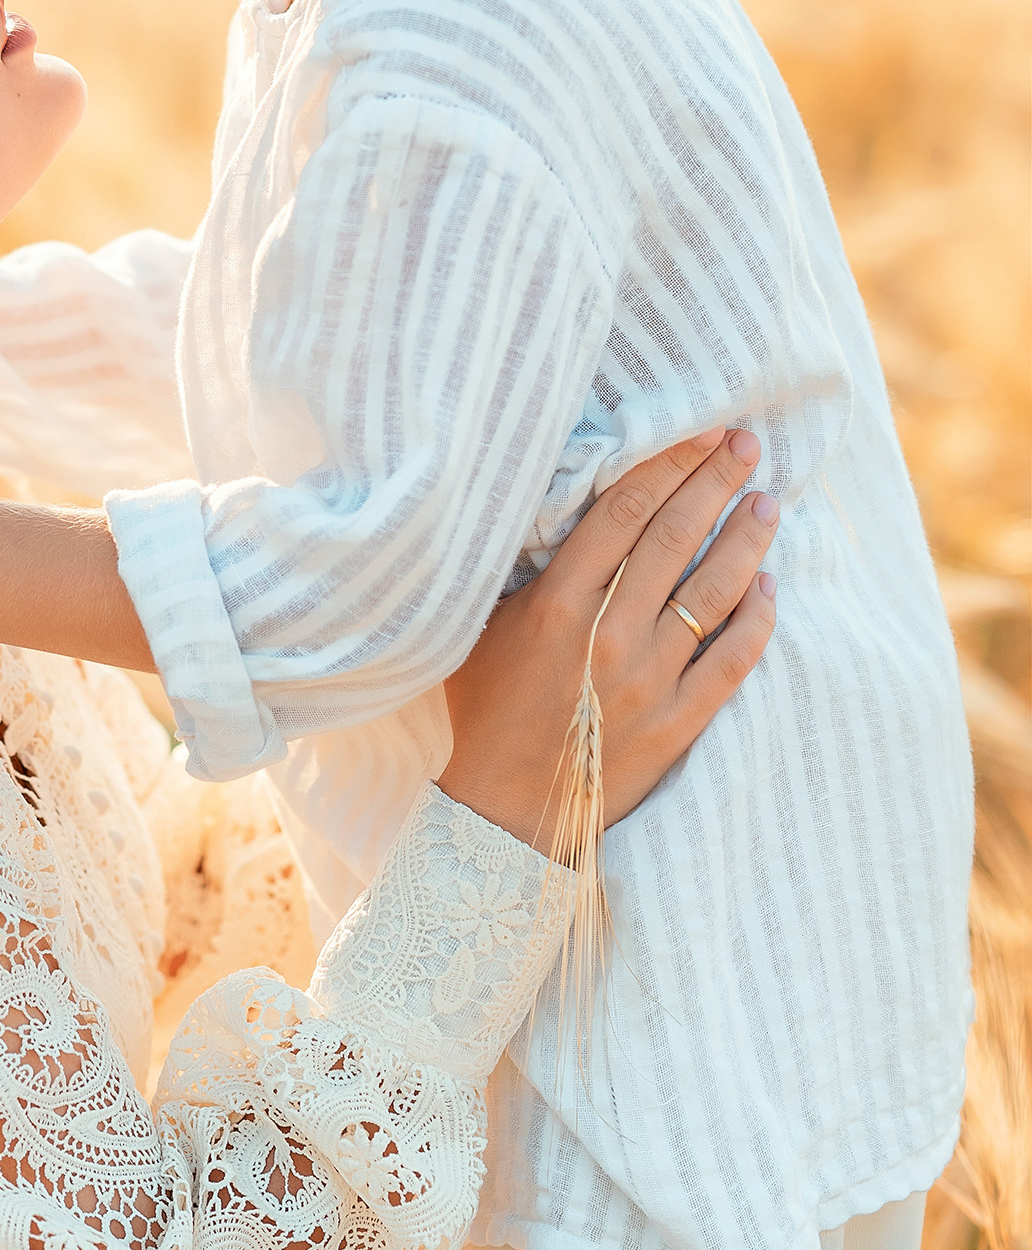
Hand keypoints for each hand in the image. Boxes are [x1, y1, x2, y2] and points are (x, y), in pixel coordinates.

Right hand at [439, 429, 777, 854]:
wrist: (502, 815)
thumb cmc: (483, 714)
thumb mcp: (480, 630)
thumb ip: (523, 574)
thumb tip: (560, 510)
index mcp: (556, 604)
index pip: (625, 512)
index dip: (669, 465)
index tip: (703, 434)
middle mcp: (608, 635)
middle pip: (675, 537)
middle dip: (716, 482)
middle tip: (749, 446)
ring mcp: (648, 680)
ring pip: (714, 591)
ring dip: (747, 539)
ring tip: (767, 503)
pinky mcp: (677, 723)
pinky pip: (733, 660)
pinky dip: (757, 618)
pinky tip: (770, 585)